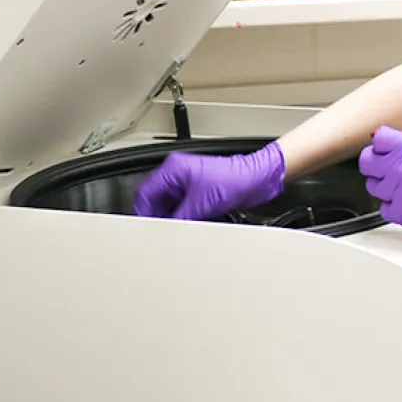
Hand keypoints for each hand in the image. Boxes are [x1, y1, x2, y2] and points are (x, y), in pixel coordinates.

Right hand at [133, 142, 284, 220]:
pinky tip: (186, 225)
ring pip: (169, 204)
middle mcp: (178, 173)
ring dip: (171, 217)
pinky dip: (182, 216)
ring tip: (175, 230)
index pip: (145, 193)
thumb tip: (166, 231)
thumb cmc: (234, 178)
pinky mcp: (200, 190)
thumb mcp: (200, 204)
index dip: (143, 213)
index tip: (147, 229)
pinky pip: (183, 205)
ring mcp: (189, 181)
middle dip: (157, 216)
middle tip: (160, 233)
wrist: (257, 178)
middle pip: (156, 199)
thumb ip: (179, 219)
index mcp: (173, 169)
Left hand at [359, 126, 401, 257]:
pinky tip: (400, 201)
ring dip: (380, 182)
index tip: (389, 142)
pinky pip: (383, 208)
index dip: (385, 140)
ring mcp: (398, 193)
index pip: (380, 137)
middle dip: (374, 159)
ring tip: (394, 181)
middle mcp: (400, 169)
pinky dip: (388, 205)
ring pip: (372, 185)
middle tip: (384, 160)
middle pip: (367, 161)